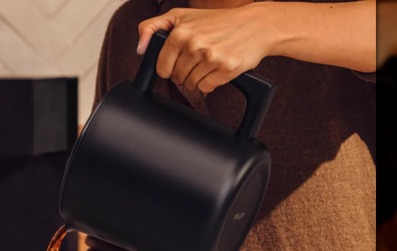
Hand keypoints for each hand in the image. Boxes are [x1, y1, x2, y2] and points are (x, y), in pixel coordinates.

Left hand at [136, 5, 275, 92]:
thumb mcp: (181, 16)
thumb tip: (140, 48)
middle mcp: (194, 44)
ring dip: (198, 78)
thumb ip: (153, 28)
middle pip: (177, 78)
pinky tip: (218, 68)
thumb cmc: (218, 21)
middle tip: (199, 59)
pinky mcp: (226, 69)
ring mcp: (211, 57)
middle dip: (185, 72)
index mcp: (180, 33)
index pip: (162, 68)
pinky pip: (207, 88)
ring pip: (191, 85)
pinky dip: (211, 83)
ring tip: (209, 62)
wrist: (256, 25)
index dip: (170, 66)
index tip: (181, 59)